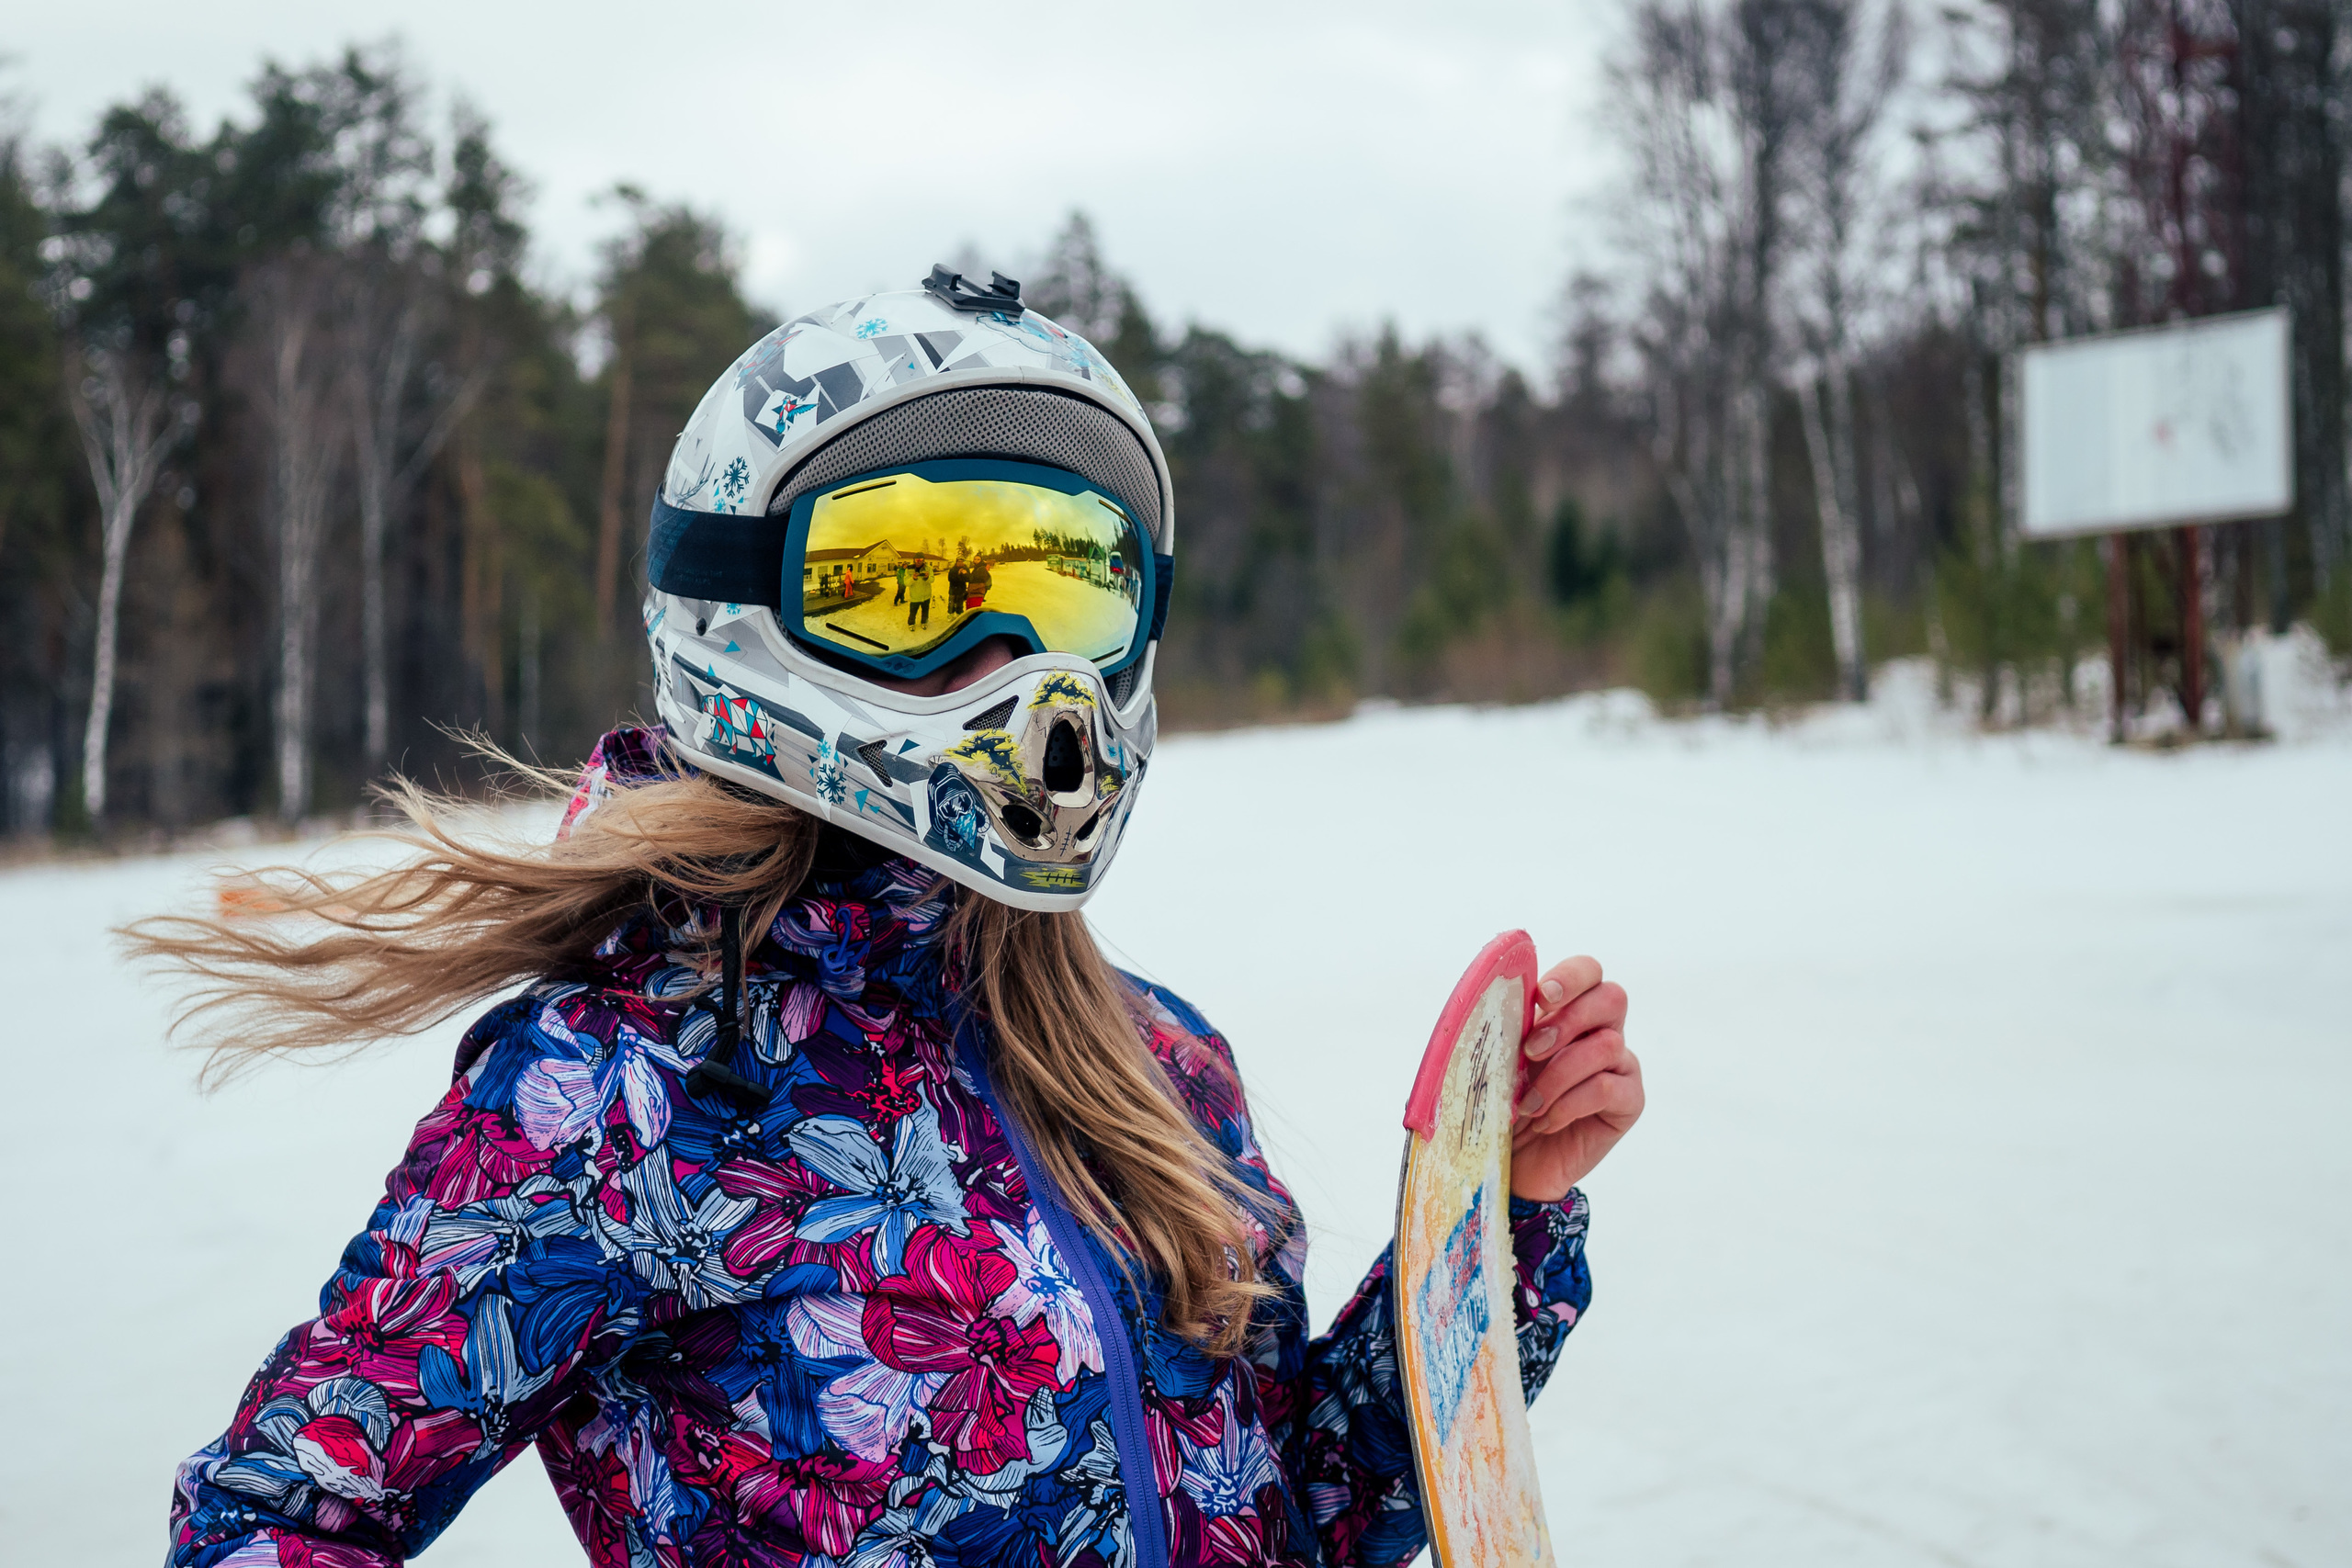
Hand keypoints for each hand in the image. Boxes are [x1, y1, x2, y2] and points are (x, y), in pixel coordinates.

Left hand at [1509, 956, 1641, 1202]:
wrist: (1519, 1162)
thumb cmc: (1507, 1103)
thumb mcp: (1499, 1061)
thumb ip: (1505, 1028)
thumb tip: (1484, 999)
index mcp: (1571, 1010)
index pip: (1588, 972)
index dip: (1570, 977)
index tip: (1541, 998)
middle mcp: (1604, 1030)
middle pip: (1612, 997)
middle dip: (1568, 1020)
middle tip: (1530, 1051)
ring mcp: (1621, 1065)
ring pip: (1606, 1045)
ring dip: (1558, 1075)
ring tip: (1528, 1104)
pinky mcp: (1630, 1101)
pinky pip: (1607, 1088)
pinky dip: (1569, 1104)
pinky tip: (1547, 1121)